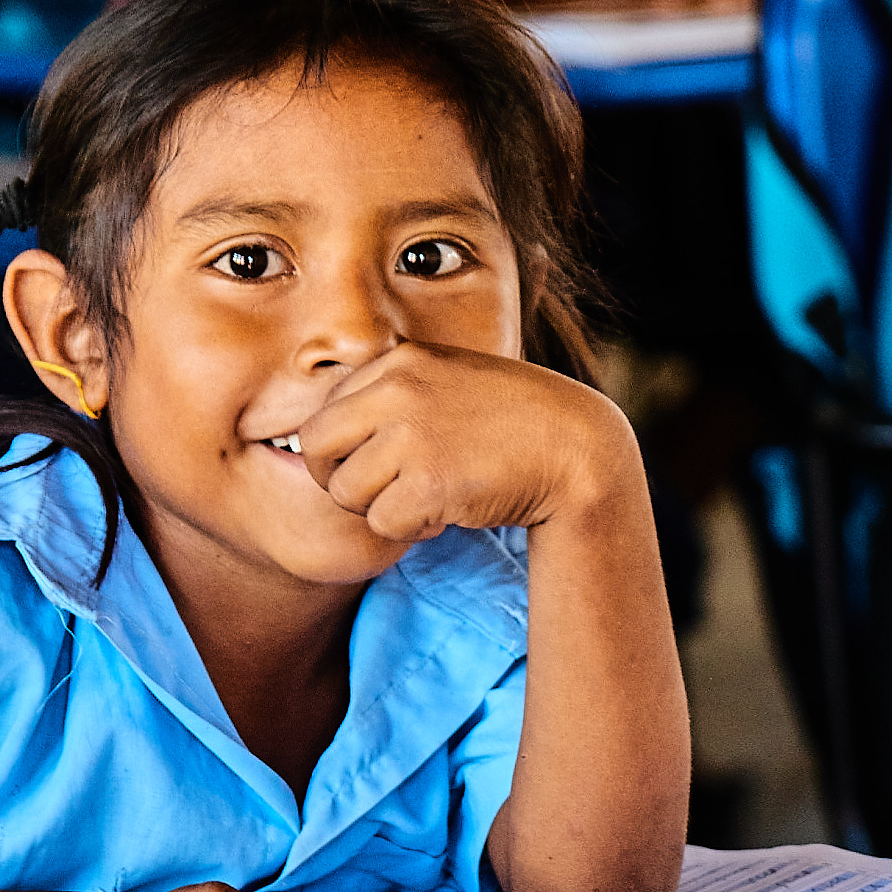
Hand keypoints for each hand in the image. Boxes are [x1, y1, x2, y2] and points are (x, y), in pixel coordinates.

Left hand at [297, 343, 637, 541]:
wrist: (577, 448)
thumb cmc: (514, 421)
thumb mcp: (450, 381)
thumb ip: (397, 394)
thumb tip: (329, 434)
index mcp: (400, 362)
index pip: (327, 409)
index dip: (343, 447)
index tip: (374, 463)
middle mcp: (398, 390)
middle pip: (315, 446)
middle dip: (337, 478)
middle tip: (378, 492)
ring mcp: (411, 435)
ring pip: (346, 492)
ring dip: (381, 507)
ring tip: (426, 498)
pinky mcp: (427, 482)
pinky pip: (383, 523)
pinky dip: (411, 529)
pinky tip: (446, 512)